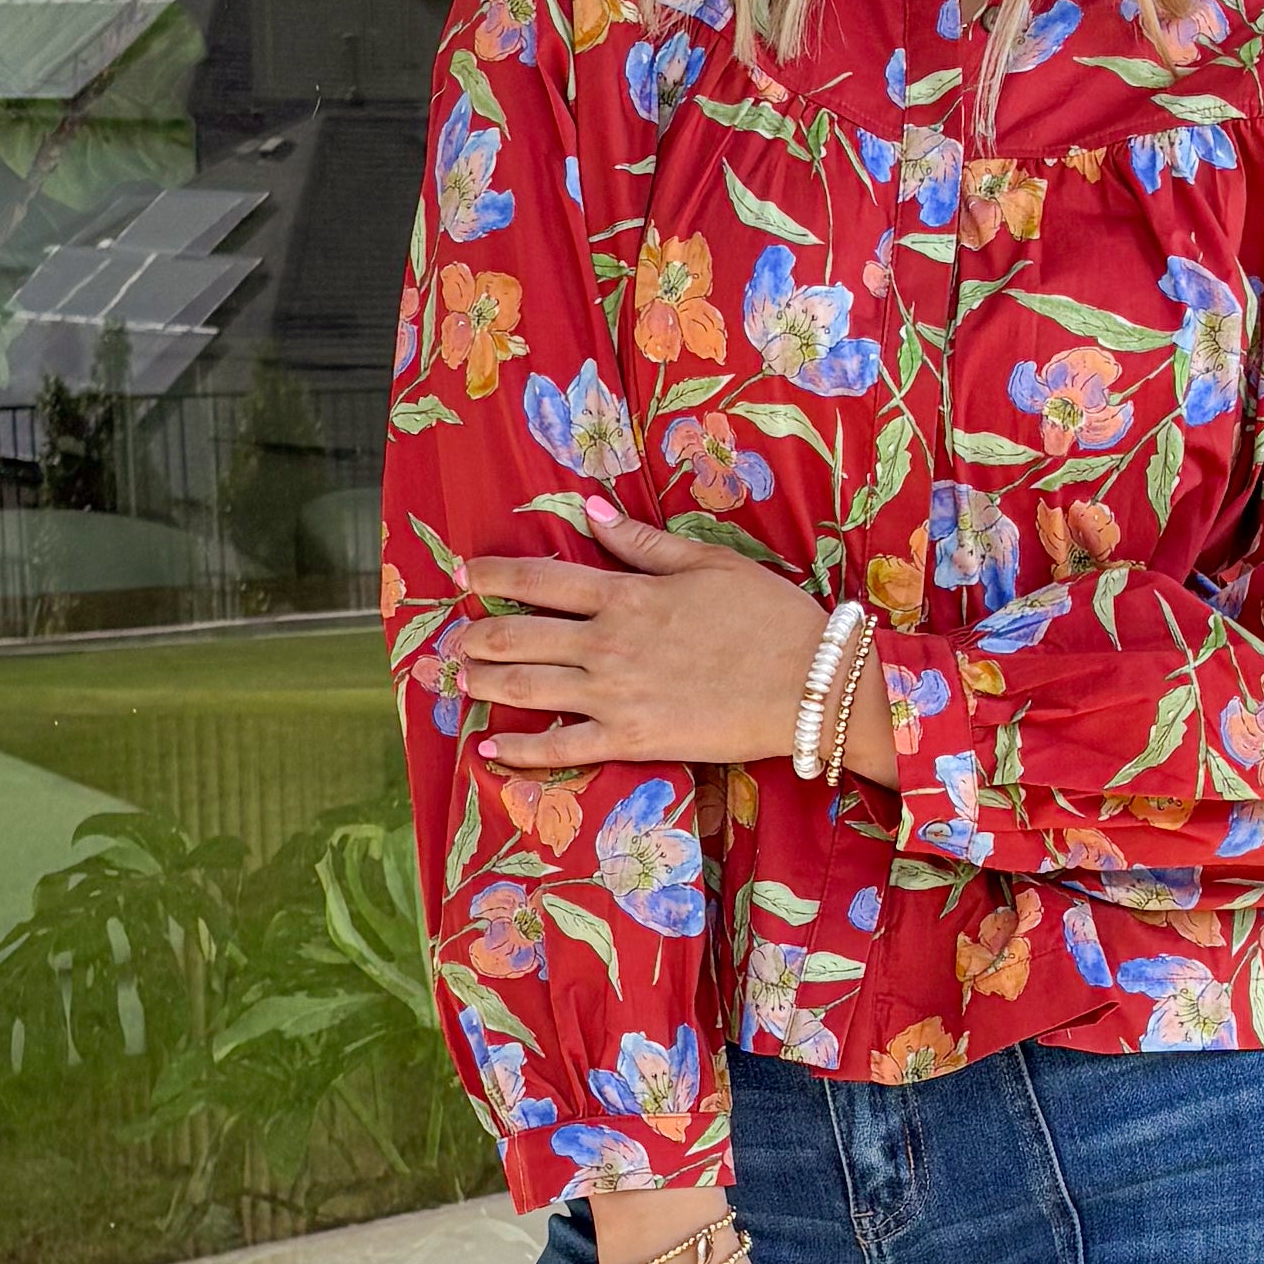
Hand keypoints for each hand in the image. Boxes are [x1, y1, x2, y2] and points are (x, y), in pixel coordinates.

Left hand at [453, 509, 896, 780]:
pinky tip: (490, 751)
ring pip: (527, 689)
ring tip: (461, 680)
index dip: (495, 576)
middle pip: (519, 637)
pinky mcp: (631, 739)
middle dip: (477, 636)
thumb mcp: (708, 562)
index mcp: (626, 594)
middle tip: (453, 639)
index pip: (540, 580)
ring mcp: (614, 694)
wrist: (810, 683)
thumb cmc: (767, 616)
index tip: (465, 574)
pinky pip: (561, 748)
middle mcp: (608, 643)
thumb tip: (590, 511)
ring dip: (485, 683)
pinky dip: (520, 752)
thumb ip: (643, 541)